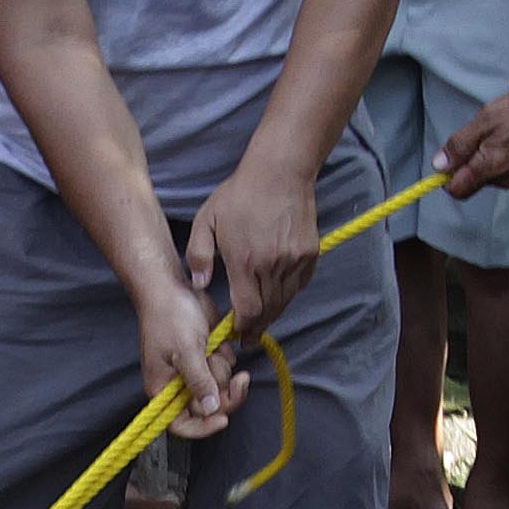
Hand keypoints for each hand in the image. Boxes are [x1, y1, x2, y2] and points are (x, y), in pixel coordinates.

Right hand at [125, 262, 234, 438]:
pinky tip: (214, 338)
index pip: (181, 425)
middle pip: (210, 408)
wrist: (171, 287)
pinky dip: (225, 353)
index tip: (222, 419)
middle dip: (225, 392)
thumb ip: (199, 381)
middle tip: (241, 379)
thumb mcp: (185, 350)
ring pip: (222, 385)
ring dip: (222, 366)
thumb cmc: (168, 316)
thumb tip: (210, 409)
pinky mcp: (209, 357)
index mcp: (164, 390)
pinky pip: (227, 366)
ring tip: (209, 345)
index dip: (202, 428)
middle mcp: (179, 386)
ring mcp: (196, 371)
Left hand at [185, 153, 320, 336]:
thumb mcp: (206, 220)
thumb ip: (199, 255)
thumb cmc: (239, 194)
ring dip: (273, 314)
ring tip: (261, 320)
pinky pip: (299, 285)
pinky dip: (288, 295)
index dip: (242, 327)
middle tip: (248, 337)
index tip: (236, 334)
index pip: (248, 310)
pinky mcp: (310, 254)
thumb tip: (199, 286)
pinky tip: (278, 295)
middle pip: (268, 311)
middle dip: (257, 327)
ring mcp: (294, 260)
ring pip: (285, 301)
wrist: (280, 172)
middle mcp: (272, 265)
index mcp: (245, 260)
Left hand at [434, 41, 508, 198]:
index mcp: (490, 168)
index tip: (452, 159)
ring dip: (499, 155)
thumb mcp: (489, 117)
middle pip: (478, 179)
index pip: (457, 190)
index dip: (450, 175)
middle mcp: (507, 180)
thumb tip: (439, 166)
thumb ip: (461, 144)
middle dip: (477, 160)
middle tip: (489, 131)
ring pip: (500, 173)